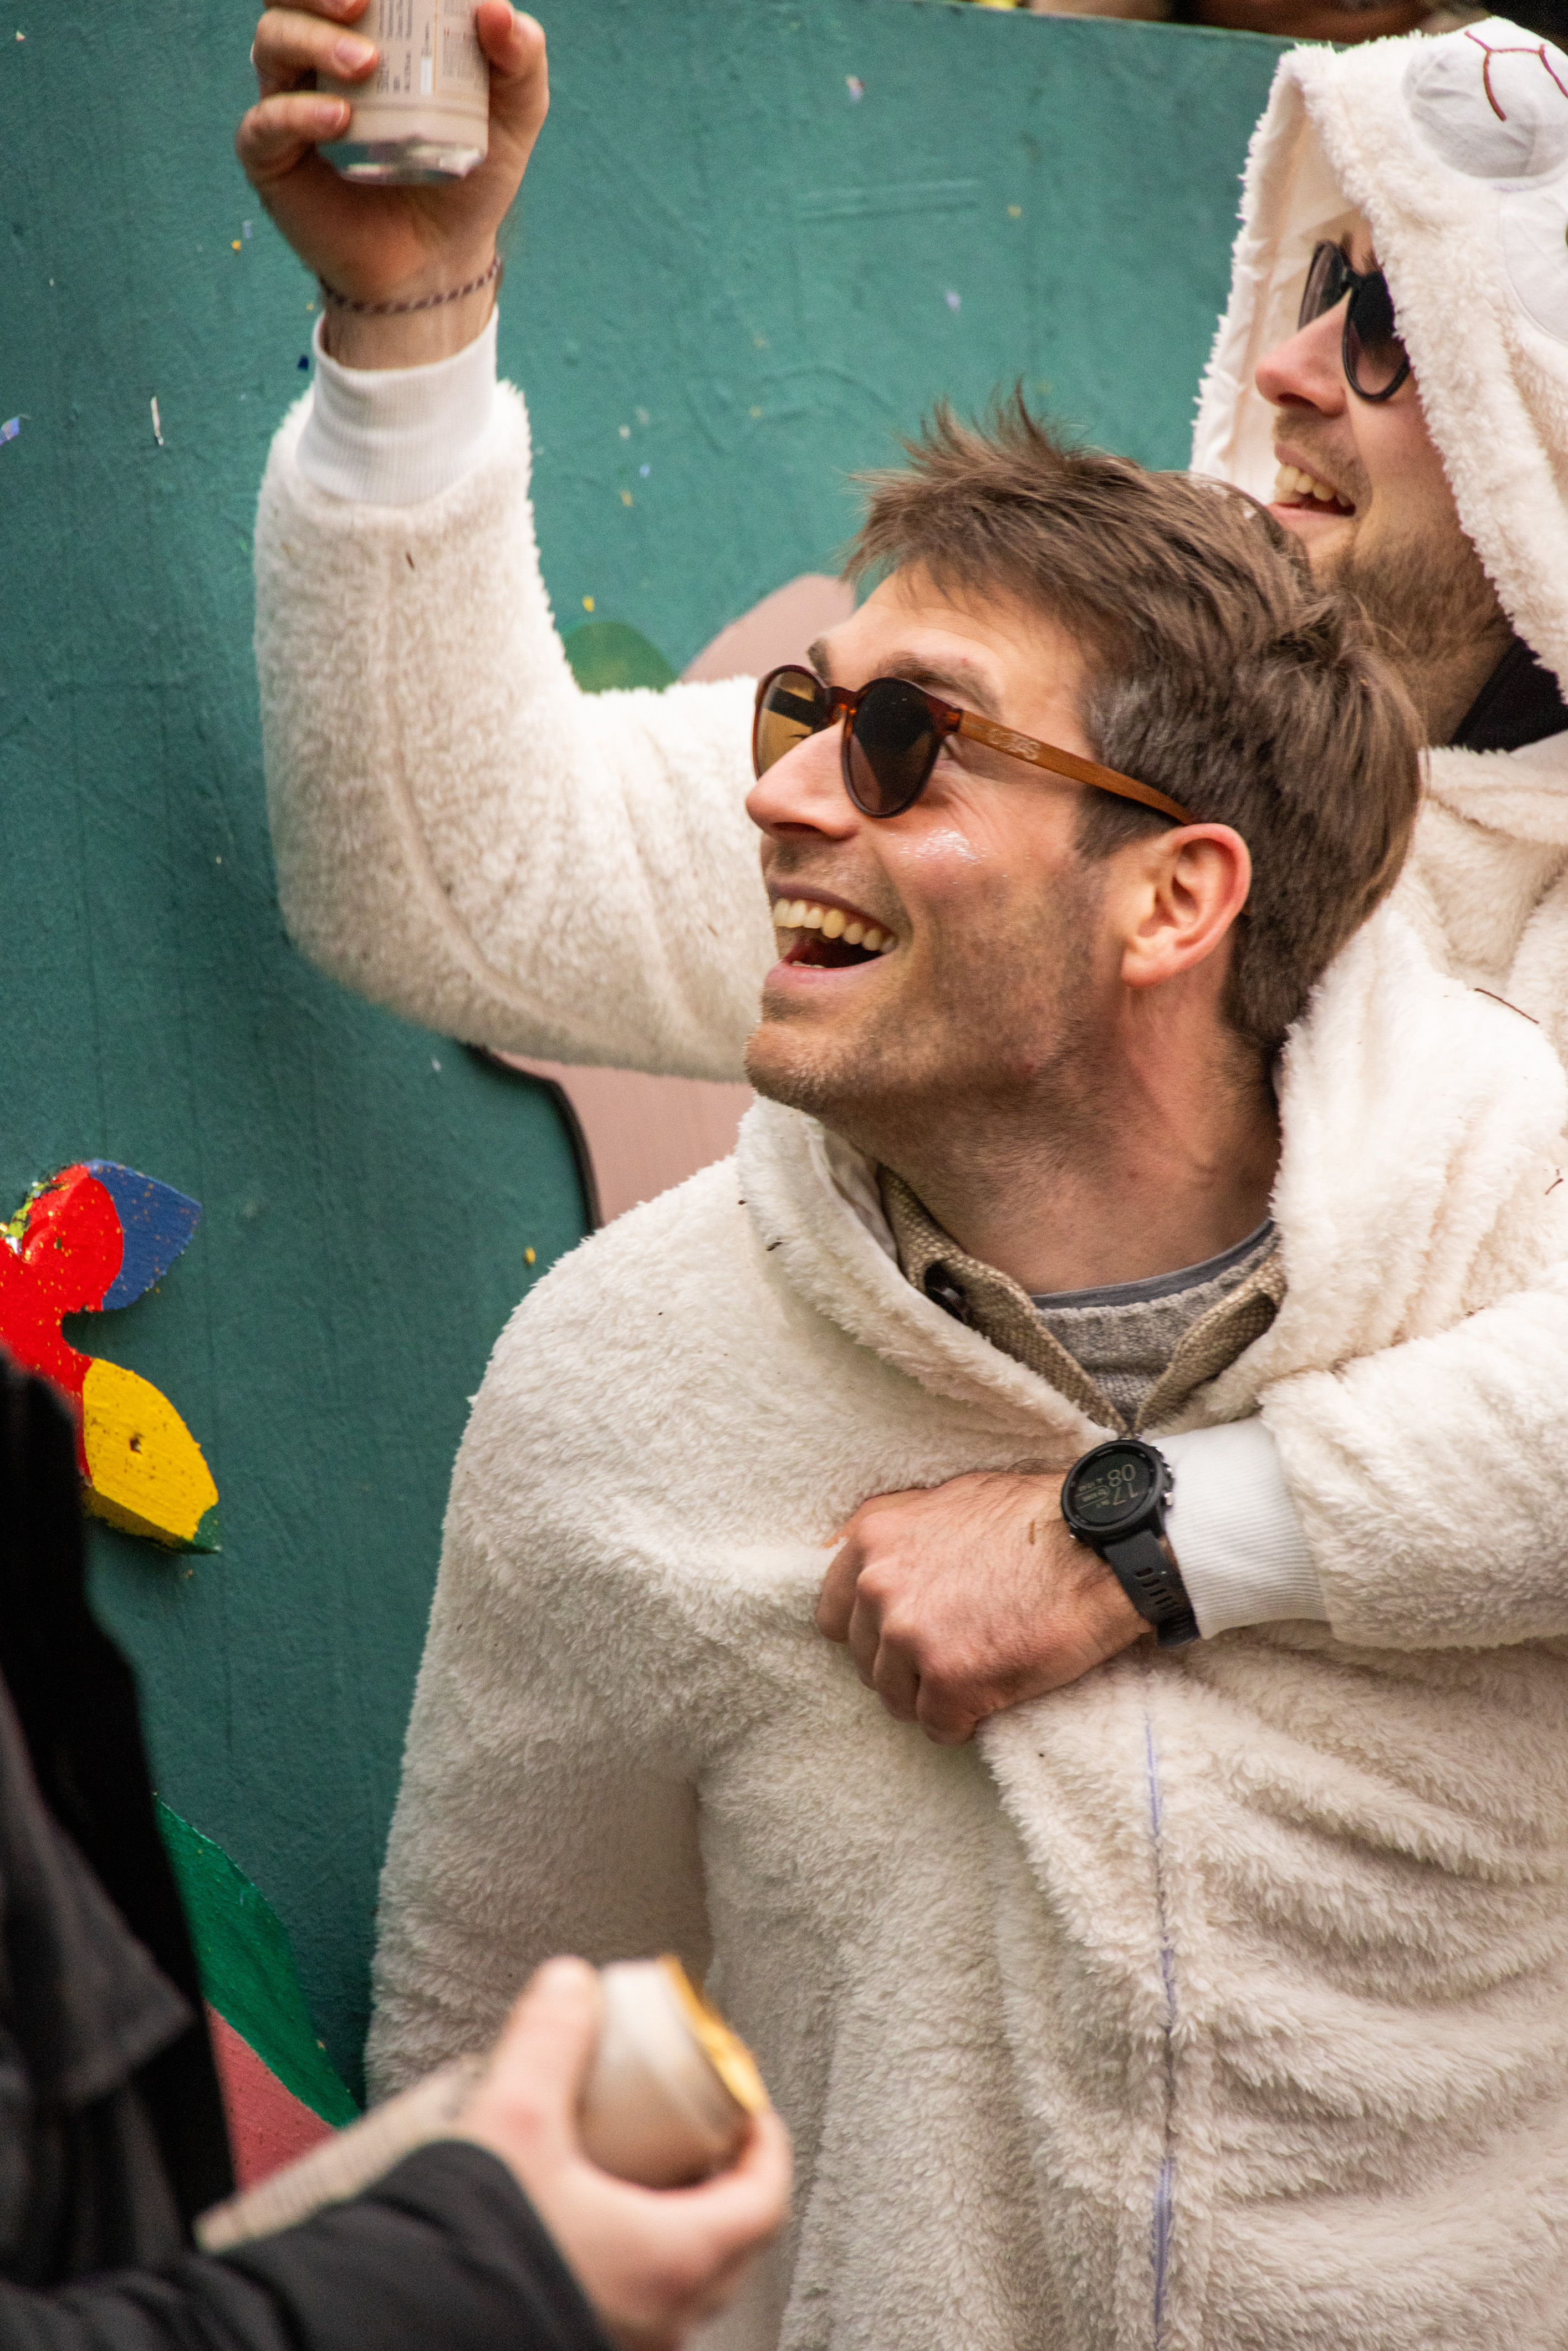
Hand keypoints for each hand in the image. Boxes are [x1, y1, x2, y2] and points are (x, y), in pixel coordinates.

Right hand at [236, 1, 548, 364]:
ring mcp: (291, 102)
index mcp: (368, 29)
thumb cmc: (468, 179)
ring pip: (272, 41)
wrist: (441, 262)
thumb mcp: (512, 119)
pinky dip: (297, 112)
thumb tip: (496, 7)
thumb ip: (521, 60)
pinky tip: (338, 118)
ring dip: (314, 40)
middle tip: (361, 1)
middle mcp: (319, 55)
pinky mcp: (273, 157)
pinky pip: (265, 121)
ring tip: (367, 66)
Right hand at [456, 1958, 791, 2350]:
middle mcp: (663, 2317)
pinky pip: (636, 2303)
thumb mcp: (516, 2119)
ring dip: (672, 2220)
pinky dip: (631, 2257)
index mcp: (675, 2261)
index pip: (764, 2197)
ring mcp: (625, 2341)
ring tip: (631, 2170)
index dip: (764, 2142)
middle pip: (729, 2240)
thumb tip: (571, 1985)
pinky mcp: (578, 2344)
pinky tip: (581, 2224)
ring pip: (681, 2279)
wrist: (404, 2331)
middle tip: (693, 2130)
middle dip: (718, 2177)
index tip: (747, 2104)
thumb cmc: (476, 2253)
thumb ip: (548, 2040)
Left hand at [816, 1470, 1146, 1744]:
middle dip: (901, 1665)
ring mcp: (909, 1633)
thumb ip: (900, 1540)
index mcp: (872, 1537)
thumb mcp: (948, 1502)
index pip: (833, 1611)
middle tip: (950, 1658)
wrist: (1102, 1545)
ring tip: (974, 1678)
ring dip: (929, 1697)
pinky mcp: (949, 1678)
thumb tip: (873, 1572)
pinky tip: (989, 1703)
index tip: (901, 1637)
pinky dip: (960, 1723)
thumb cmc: (1037, 1518)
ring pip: (894, 1697)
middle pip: (863, 1659)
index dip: (869, 1631)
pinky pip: (936, 1726)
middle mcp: (878, 1583)